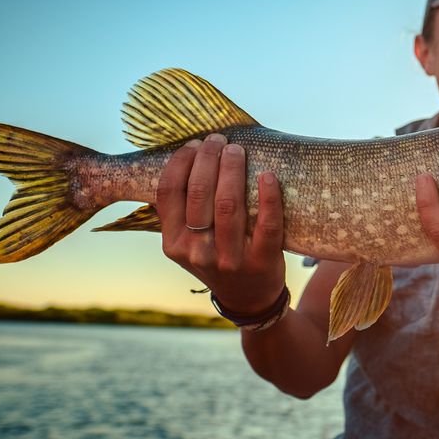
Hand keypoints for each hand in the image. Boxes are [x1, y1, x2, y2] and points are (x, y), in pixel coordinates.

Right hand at [157, 133, 285, 314]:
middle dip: (208, 158)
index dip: (181, 162)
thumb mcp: (189, 242)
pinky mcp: (262, 261)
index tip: (194, 144)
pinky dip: (269, 196)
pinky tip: (268, 175)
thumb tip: (186, 156)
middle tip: (219, 140)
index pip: (169, 192)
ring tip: (237, 150)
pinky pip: (267, 224)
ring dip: (233, 169)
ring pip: (229, 204)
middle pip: (199, 193)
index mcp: (174, 244)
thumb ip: (183, 211)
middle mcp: (197, 252)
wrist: (249, 298)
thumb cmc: (217, 257)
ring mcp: (230, 258)